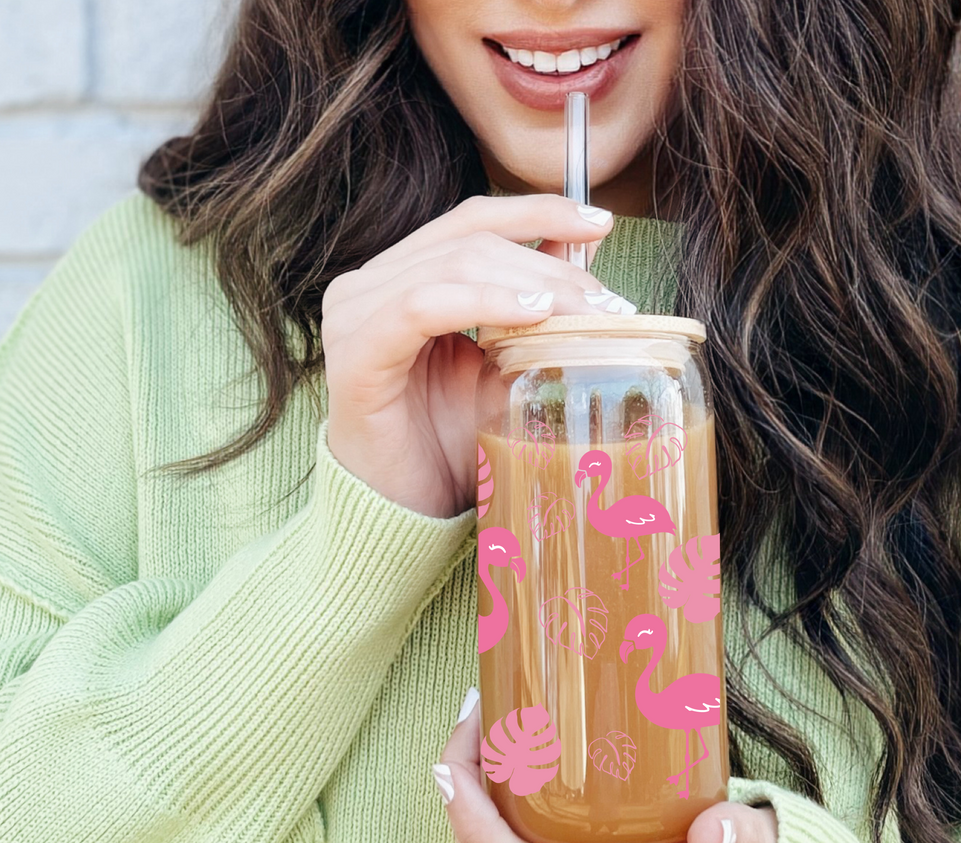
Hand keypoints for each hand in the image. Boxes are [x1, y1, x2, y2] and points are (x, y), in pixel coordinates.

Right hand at [321, 194, 628, 518]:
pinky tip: (531, 317)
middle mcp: (367, 286)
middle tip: (606, 300)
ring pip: (453, 265)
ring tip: (582, 312)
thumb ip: (531, 313)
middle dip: (548, 263)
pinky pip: (421, 307)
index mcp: (398, 279)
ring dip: (529, 283)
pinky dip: (482, 303)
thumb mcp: (502, 368)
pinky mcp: (355, 355)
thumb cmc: (446, 445)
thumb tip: (586, 262)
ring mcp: (354, 316)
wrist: (402, 514)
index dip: (537, 211)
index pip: (471, 220)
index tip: (600, 223)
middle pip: (470, 239)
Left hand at [432, 690, 778, 842]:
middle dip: (463, 785)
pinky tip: (529, 741)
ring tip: (497, 715)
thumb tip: (713, 834)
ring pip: (497, 842)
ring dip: (482, 785)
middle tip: (480, 710)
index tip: (452, 765)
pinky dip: (507, 792)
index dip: (472, 823)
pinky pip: (520, 833)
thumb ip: (744, 842)